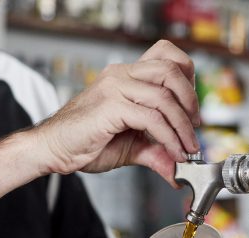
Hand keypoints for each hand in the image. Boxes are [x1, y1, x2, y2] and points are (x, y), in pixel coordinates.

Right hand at [37, 40, 200, 185]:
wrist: (53, 150)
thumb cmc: (85, 143)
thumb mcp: (132, 147)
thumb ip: (156, 152)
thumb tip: (178, 170)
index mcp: (126, 76)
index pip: (166, 57)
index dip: (187, 79)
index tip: (192, 110)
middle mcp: (121, 75)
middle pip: (170, 69)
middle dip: (191, 100)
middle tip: (195, 128)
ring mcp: (115, 87)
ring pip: (165, 96)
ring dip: (183, 126)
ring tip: (187, 149)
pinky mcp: (111, 106)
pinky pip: (152, 119)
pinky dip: (169, 138)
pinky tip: (173, 153)